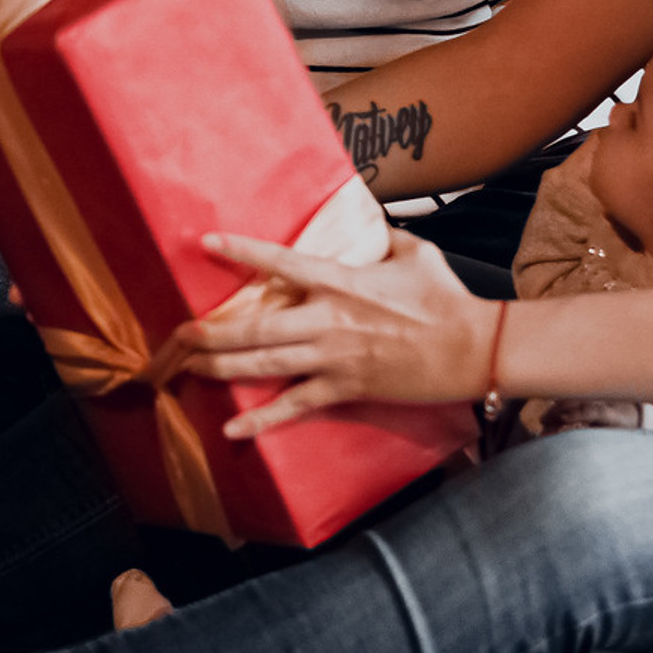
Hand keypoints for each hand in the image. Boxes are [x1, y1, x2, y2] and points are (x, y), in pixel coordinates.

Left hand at [178, 229, 497, 438]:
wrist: (475, 346)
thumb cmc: (447, 298)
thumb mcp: (416, 254)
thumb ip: (386, 238)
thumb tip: (375, 224)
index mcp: (341, 281)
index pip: (280, 262)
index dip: (241, 252)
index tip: (206, 243)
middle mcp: (328, 319)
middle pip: (255, 326)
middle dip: (211, 332)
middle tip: (177, 333)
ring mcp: (334, 357)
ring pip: (264, 365)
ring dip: (222, 368)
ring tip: (188, 369)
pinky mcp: (347, 388)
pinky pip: (296, 406)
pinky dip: (263, 419)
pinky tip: (233, 428)